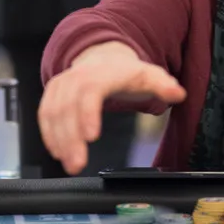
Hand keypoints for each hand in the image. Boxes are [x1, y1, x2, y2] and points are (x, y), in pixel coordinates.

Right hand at [39, 42, 185, 174]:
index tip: (91, 136)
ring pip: (53, 113)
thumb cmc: (126, 72)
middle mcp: (77, 78)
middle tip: (77, 165)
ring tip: (71, 166)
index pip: (91, 92)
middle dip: (70, 138)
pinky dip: (49, 135)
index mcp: (102, 73)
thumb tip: (178, 93)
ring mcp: (61, 85)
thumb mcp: (149, 74)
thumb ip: (164, 85)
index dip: (88, 113)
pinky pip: (44, 116)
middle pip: (67, 107)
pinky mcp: (52, 96)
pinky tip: (57, 153)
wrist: (103, 57)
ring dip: (59, 141)